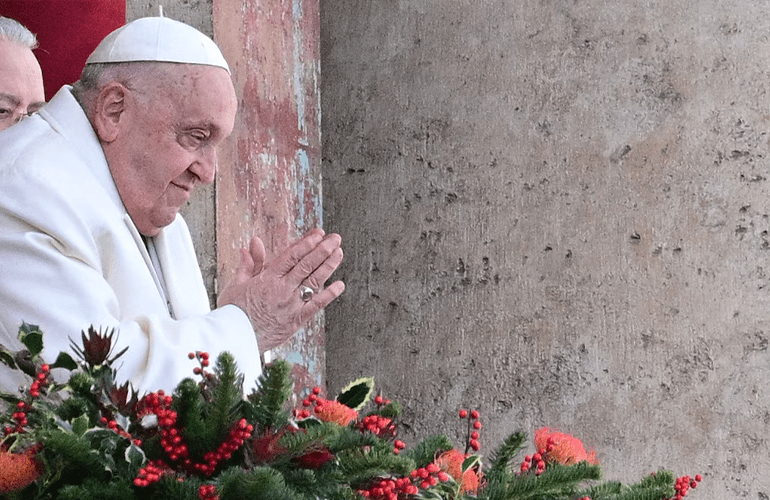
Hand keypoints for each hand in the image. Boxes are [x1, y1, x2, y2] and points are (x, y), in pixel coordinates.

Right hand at [217, 228, 344, 351]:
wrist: (233, 340)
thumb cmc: (233, 313)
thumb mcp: (237, 284)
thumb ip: (250, 263)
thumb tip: (253, 243)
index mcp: (267, 278)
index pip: (291, 256)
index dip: (307, 243)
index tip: (318, 234)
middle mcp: (282, 289)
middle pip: (306, 265)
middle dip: (323, 249)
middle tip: (335, 238)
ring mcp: (291, 305)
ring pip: (313, 281)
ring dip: (328, 266)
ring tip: (338, 253)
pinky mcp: (296, 321)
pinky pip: (316, 306)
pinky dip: (329, 295)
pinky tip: (340, 285)